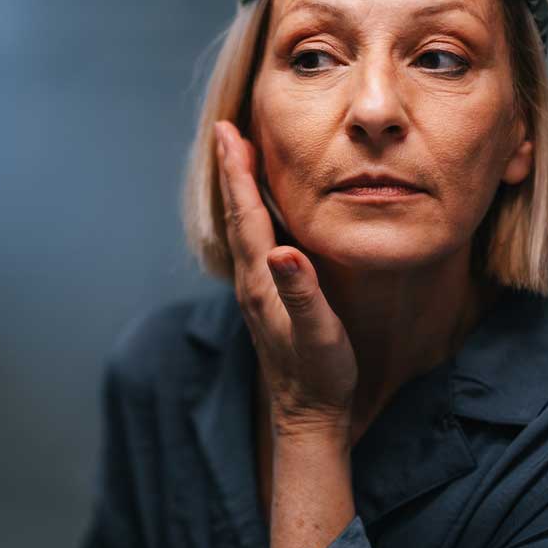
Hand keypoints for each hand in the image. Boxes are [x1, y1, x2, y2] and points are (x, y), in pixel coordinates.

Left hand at [214, 121, 357, 437]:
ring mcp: (255, 292)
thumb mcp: (319, 334)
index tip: (228, 132)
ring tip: (238, 158)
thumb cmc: (320, 376)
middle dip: (232, 170)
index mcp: (262, 281)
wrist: (308, 418)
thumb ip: (302, 292)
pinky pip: (253, 244)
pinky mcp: (266, 301)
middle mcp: (251, 282)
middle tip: (227, 129)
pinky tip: (260, 212)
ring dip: (239, 190)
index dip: (238, 172)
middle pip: (237, 215)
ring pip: (242, 229)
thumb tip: (284, 250)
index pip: (247, 215)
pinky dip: (252, 216)